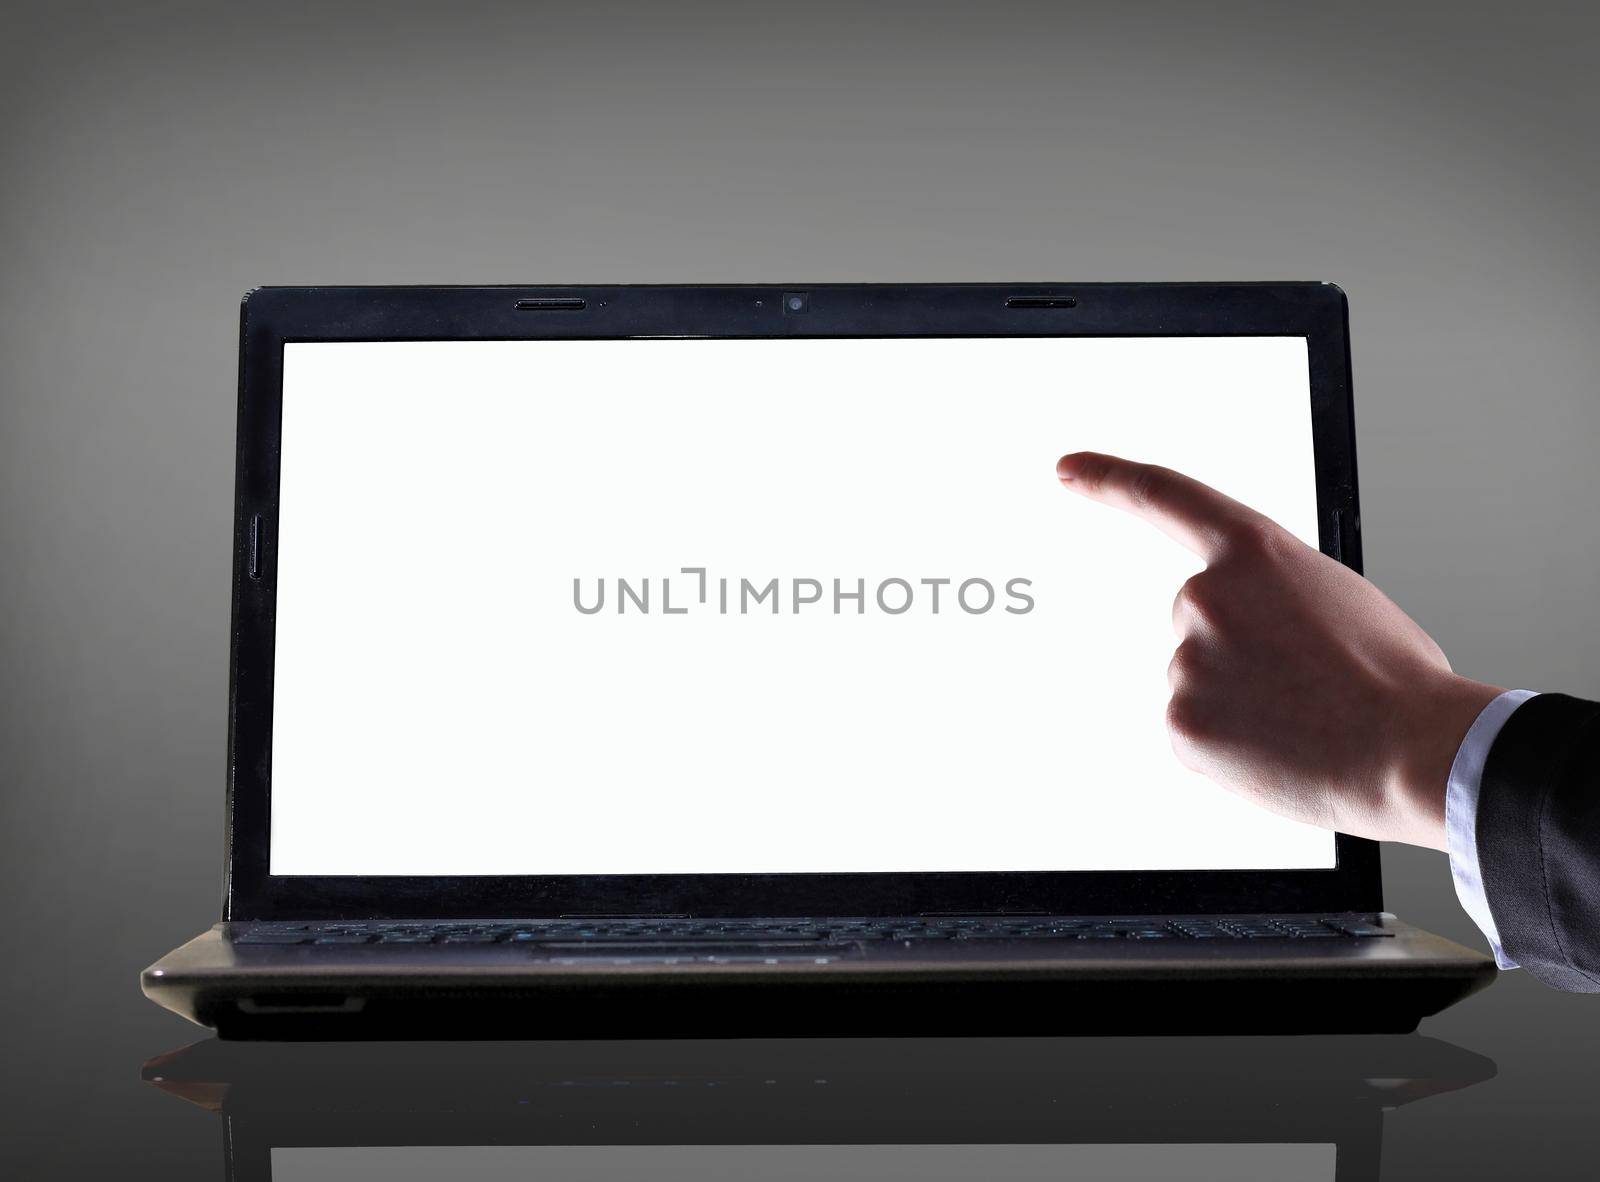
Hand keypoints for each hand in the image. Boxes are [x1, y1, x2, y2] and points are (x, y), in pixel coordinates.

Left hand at [1056, 452, 1502, 850]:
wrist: (1412, 752)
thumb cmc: (1393, 680)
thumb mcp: (1338, 598)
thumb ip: (1273, 594)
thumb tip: (1250, 628)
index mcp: (1253, 553)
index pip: (1165, 497)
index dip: (1109, 479)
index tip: (1068, 469)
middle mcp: (1205, 598)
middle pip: (1199, 620)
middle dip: (1240, 650)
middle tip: (1302, 683)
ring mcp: (1185, 661)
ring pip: (1198, 680)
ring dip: (1240, 701)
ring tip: (1303, 719)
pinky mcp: (1178, 723)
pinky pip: (1195, 729)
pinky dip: (1228, 743)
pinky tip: (1275, 749)